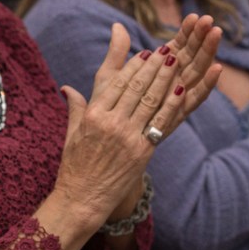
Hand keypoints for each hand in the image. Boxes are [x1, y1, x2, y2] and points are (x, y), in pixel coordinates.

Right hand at [39, 20, 220, 249]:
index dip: (134, 66)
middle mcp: (111, 123)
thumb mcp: (71, 134)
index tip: (145, 53)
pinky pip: (160, 122)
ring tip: (177, 62)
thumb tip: (67, 88)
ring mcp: (128, 138)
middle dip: (154, 66)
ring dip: (165, 78)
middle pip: (137, 88)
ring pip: (151, 101)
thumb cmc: (74, 167)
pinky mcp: (142, 152)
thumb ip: (75, 108)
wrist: (82, 199)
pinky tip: (180, 89)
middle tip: (167, 50)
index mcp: (93, 116)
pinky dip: (172, 104)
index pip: (118, 83)